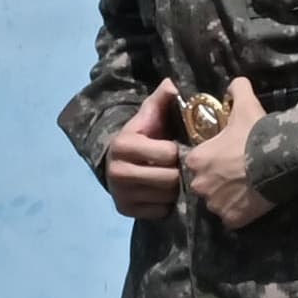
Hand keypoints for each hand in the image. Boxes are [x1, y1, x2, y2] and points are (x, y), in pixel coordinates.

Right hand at [99, 100, 187, 217]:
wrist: (118, 162)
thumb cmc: (142, 136)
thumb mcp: (149, 116)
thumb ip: (161, 100)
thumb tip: (172, 85)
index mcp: (123, 144)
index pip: (167, 153)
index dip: (177, 151)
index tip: (178, 148)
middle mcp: (117, 170)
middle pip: (168, 178)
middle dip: (179, 173)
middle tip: (180, 167)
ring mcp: (120, 193)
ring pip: (165, 196)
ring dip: (175, 189)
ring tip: (174, 179)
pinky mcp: (125, 209)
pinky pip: (159, 211)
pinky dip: (167, 204)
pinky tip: (165, 193)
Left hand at [182, 76, 276, 228]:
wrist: (280, 159)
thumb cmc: (256, 133)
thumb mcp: (246, 104)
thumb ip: (237, 90)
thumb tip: (236, 83)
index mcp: (196, 159)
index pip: (196, 162)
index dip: (211, 160)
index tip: (226, 157)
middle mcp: (199, 184)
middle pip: (204, 184)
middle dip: (217, 181)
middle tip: (237, 174)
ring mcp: (215, 204)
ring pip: (216, 203)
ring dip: (227, 197)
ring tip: (246, 188)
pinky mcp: (232, 219)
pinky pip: (231, 218)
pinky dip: (239, 213)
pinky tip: (251, 202)